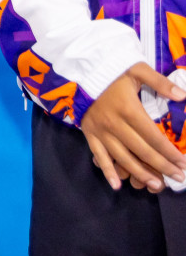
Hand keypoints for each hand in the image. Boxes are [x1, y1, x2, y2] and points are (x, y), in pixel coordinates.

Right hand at [81, 62, 185, 191]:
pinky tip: (117, 185)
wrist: (80, 71)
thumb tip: (183, 96)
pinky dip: (107, 171)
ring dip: (140, 173)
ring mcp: (100, 131)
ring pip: (122, 157)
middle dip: (162, 166)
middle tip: (178, 177)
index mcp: (128, 109)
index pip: (153, 136)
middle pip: (141, 150)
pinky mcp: (89, 134)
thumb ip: (160, 82)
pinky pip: (99, 156)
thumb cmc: (112, 72)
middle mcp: (114, 124)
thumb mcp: (137, 70)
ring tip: (156, 185)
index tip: (183, 163)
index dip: (169, 152)